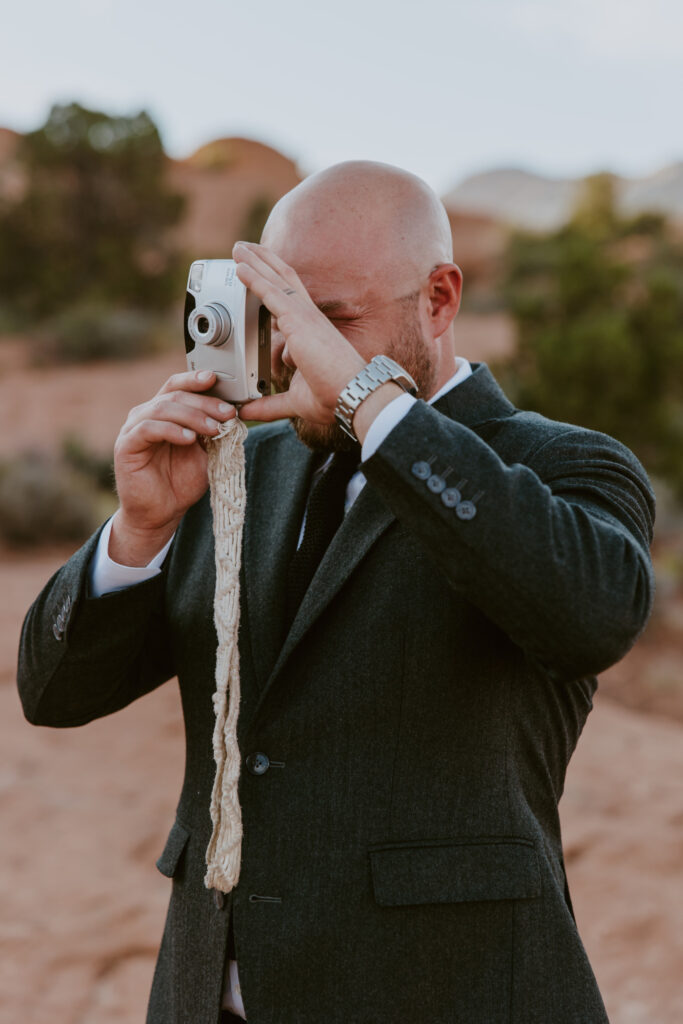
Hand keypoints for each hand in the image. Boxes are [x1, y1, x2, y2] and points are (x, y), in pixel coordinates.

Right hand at [110, 370, 235, 564]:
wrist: (161, 513)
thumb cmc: (180, 482)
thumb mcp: (204, 452)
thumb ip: (211, 431)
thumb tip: (231, 412)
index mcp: (163, 413)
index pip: (177, 387)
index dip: (195, 380)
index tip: (217, 378)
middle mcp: (146, 415)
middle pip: (175, 396)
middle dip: (205, 403)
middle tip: (227, 413)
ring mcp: (133, 429)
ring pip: (162, 409)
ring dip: (192, 416)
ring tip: (213, 430)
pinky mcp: (125, 446)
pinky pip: (147, 429)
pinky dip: (171, 430)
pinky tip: (189, 439)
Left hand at [232, 241, 365, 423]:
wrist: (351, 396)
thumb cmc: (334, 398)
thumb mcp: (293, 401)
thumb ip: (268, 405)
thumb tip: (246, 410)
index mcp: (312, 332)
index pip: (291, 300)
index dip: (275, 283)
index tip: (259, 273)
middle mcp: (309, 319)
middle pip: (284, 280)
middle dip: (264, 263)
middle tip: (245, 250)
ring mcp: (305, 317)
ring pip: (276, 280)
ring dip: (256, 262)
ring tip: (238, 249)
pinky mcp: (298, 321)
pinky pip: (271, 293)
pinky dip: (254, 278)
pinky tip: (240, 268)